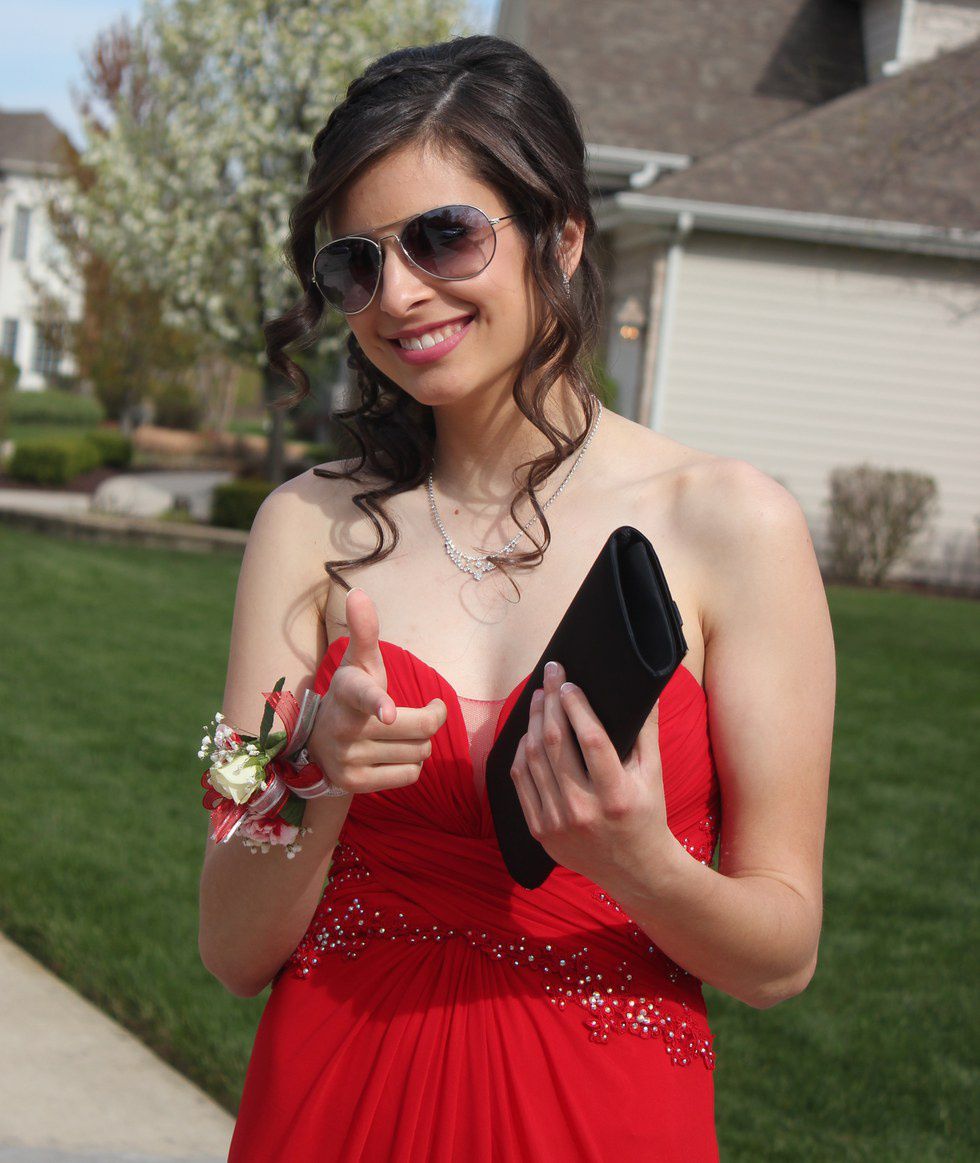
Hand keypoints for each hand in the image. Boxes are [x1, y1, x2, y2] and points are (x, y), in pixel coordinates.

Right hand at [307, 587, 446, 792]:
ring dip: (419, 743)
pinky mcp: (355, 784)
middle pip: (419, 729)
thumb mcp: (358, 665)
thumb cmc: (351, 696)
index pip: (363, 694)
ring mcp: (348, 759)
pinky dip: (410, 765)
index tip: (387, 712)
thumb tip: (358, 592)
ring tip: (397, 735)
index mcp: (348, 691)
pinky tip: (390, 756)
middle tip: (424, 712)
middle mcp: (344, 727)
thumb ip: (364, 631)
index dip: (378, 702)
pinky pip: (410, 776)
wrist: (318, 746)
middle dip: (430, 719)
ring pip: (419, 753)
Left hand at [510, 660, 673, 883]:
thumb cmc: (647, 815)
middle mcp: (584, 810)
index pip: (591, 740)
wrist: (634, 870)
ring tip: (540, 697)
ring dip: (534, 722)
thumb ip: (647, 731)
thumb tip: (648, 690)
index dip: (577, 707)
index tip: (569, 682)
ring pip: (534, 759)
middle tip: (550, 674)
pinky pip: (521, 782)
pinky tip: (529, 732)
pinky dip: (521, 752)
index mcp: (616, 796)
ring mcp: (557, 823)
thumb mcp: (654, 775)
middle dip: (552, 702)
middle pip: (556, 744)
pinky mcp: (540, 831)